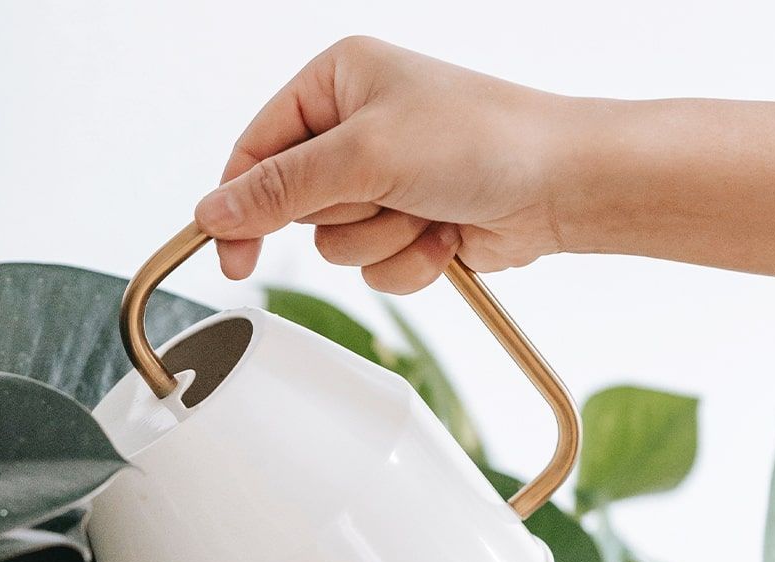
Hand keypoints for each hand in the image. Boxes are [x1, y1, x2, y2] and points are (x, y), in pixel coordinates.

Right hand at [194, 37, 580, 291]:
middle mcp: (354, 126)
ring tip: (427, 208)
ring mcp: (383, 178)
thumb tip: (211, 212)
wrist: (562, 184)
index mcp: (335, 81)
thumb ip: (279, 190)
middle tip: (387, 194)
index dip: (239, 204)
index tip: (231, 253)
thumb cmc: (481, 140)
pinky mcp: (407, 221)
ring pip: (335, 246)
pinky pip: (373, 267)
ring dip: (383, 240)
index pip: (255, 150)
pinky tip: (446, 232)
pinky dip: (408, 260)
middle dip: (346, 215)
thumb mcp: (363, 155)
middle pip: (295, 206)